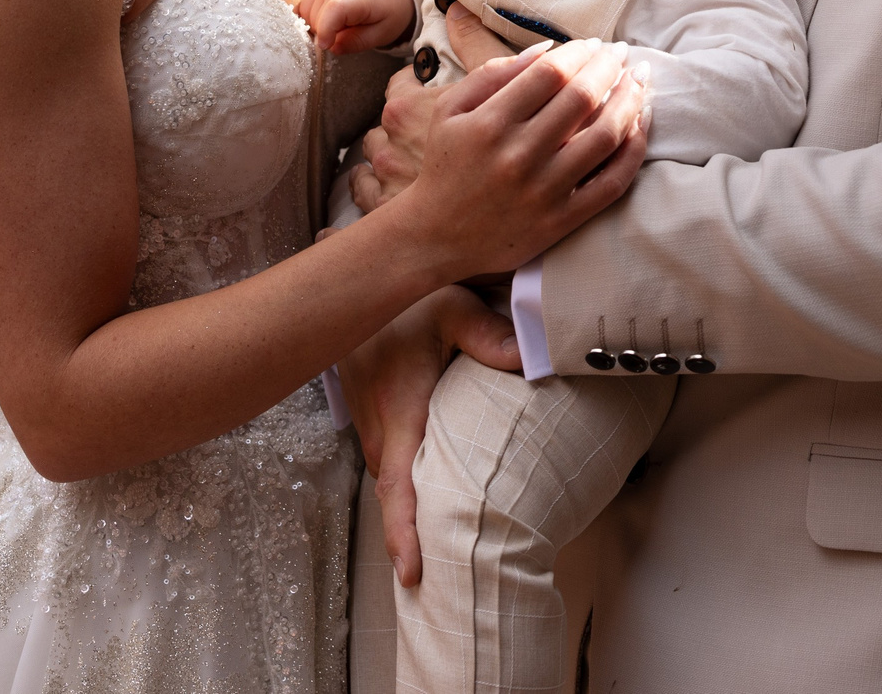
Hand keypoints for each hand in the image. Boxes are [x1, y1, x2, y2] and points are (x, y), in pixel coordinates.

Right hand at [302, 0, 413, 53]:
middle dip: (328, 34)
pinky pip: (303, 7)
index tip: (324, 46)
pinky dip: (310, 19)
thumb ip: (358, 41)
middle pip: (318, 19)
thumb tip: (332, 48)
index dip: (326, 29)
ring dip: (319, 27)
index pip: (336, 9)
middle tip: (348, 32)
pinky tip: (327, 20)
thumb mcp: (383, 32)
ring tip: (342, 24)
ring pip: (307, 15)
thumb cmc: (389, 10)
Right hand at [339, 286, 519, 586]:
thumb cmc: (405, 301)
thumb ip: (486, 334)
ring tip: (445, 558)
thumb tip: (525, 358)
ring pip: (397, 483)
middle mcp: (382, 430)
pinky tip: (436, 502)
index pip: (399, 485)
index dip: (404, 532)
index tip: (413, 573)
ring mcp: (375, 428)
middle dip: (415, 542)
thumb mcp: (448, 306)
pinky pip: (394, 466)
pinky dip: (411, 489)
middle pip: (399, 497)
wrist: (355, 291)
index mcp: (400, 412)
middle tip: (442, 589)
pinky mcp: (377, 423)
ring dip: (415, 515)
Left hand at [351, 4, 539, 209]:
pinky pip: (363, 197)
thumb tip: (455, 7)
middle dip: (401, 133)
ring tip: (414, 172)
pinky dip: (371, 196)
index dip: (418, 88)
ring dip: (388, 166)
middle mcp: (388, 145)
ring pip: (371, 165)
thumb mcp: (496, 86)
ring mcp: (385, 183)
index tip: (433, 98)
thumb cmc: (506, 144)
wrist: (500, 211)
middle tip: (429, 140)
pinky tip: (385, 199)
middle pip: (383, 127)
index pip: (400, 85)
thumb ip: (474, 44)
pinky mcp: (387, 215)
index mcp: (407, 109)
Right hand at [384, 36, 652, 280]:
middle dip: (610, 66)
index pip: (551, 74)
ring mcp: (543, 191)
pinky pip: (612, 182)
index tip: (594, 44)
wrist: (435, 236)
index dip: (580, 52)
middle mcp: (519, 156)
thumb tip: (546, 49)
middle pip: (582, 98)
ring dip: (631, 101)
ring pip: (605, 136)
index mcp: (490, 124)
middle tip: (623, 53)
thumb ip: (492, 73)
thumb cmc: (445, 164)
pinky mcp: (561, 220)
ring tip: (639, 81)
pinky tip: (640, 125)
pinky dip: (633, 151)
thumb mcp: (450, 110)